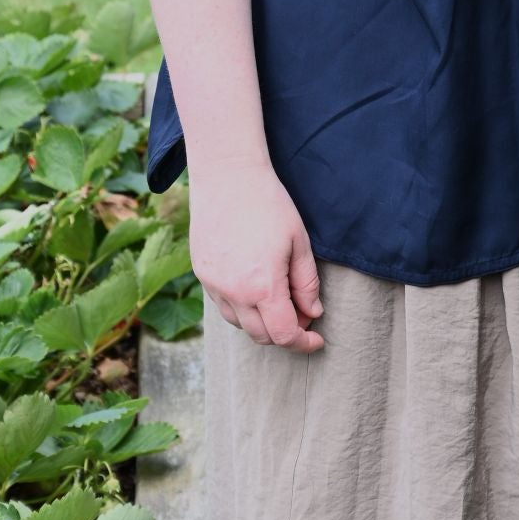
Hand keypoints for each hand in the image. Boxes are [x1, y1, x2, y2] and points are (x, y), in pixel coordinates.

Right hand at [188, 157, 325, 351]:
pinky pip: (223, 305)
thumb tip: (313, 313)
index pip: (284, 335)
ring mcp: (213, 285)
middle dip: (285, 332)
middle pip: (261, 335)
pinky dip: (242, 307)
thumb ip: (307, 283)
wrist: (228, 176)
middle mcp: (233, 293)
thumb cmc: (269, 204)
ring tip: (279, 296)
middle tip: (303, 311)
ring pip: (239, 323)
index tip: (317, 339)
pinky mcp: (201, 274)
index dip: (303, 342)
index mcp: (262, 287)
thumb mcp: (299, 242)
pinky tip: (255, 286)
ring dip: (262, 321)